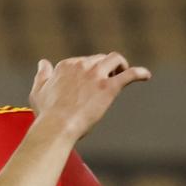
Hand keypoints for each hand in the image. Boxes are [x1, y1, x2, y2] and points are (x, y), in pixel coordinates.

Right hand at [28, 53, 151, 139]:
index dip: (89, 72)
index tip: (91, 84)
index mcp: (66, 66)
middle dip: (105, 69)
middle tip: (107, 83)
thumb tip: (43, 63)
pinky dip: (139, 73)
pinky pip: (129, 74)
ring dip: (120, 66)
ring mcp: (96, 75)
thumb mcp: (38, 91)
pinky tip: (146, 76)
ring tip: (123, 75)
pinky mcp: (108, 87)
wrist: (58, 126)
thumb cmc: (47, 114)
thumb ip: (42, 75)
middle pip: (100, 60)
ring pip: (115, 59)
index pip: (84, 62)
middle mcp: (82, 65)